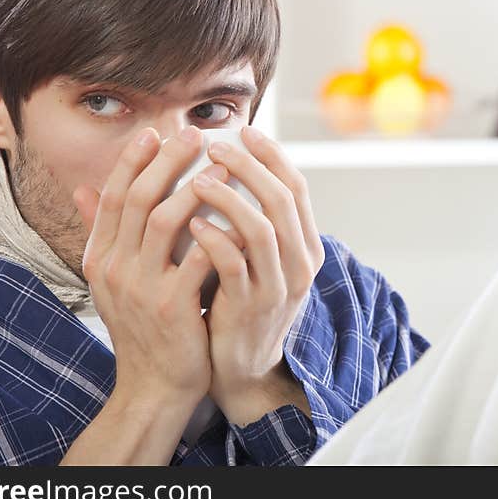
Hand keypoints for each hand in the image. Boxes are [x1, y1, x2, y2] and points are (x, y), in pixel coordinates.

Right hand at [72, 126, 232, 414]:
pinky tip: (239, 214)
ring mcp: (140, 288)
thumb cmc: (143, 326)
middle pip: (136, 199)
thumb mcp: (113, 280)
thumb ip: (105, 233)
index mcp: (99, 258)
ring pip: (162, 221)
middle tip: (196, 135)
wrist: (154, 385)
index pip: (112, 196)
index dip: (132, 161)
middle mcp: (113, 268)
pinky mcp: (170, 307)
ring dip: (194, 188)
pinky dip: (217, 233)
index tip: (155, 132)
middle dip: (166, 162)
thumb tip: (82, 187)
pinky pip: (197, 258)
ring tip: (223, 166)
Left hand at [187, 125, 325, 422]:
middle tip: (214, 145)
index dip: (272, 156)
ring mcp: (278, 286)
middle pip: (282, 200)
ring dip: (229, 197)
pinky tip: (193, 223)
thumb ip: (251, 220)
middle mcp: (300, 263)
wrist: (241, 366)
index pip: (296, 188)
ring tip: (198, 178)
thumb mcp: (257, 259)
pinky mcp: (250, 307)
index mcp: (304, 246)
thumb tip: (230, 167)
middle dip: (249, 167)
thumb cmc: (240, 302)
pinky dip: (214, 239)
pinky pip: (234, 265)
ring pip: (262, 229)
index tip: (244, 131)